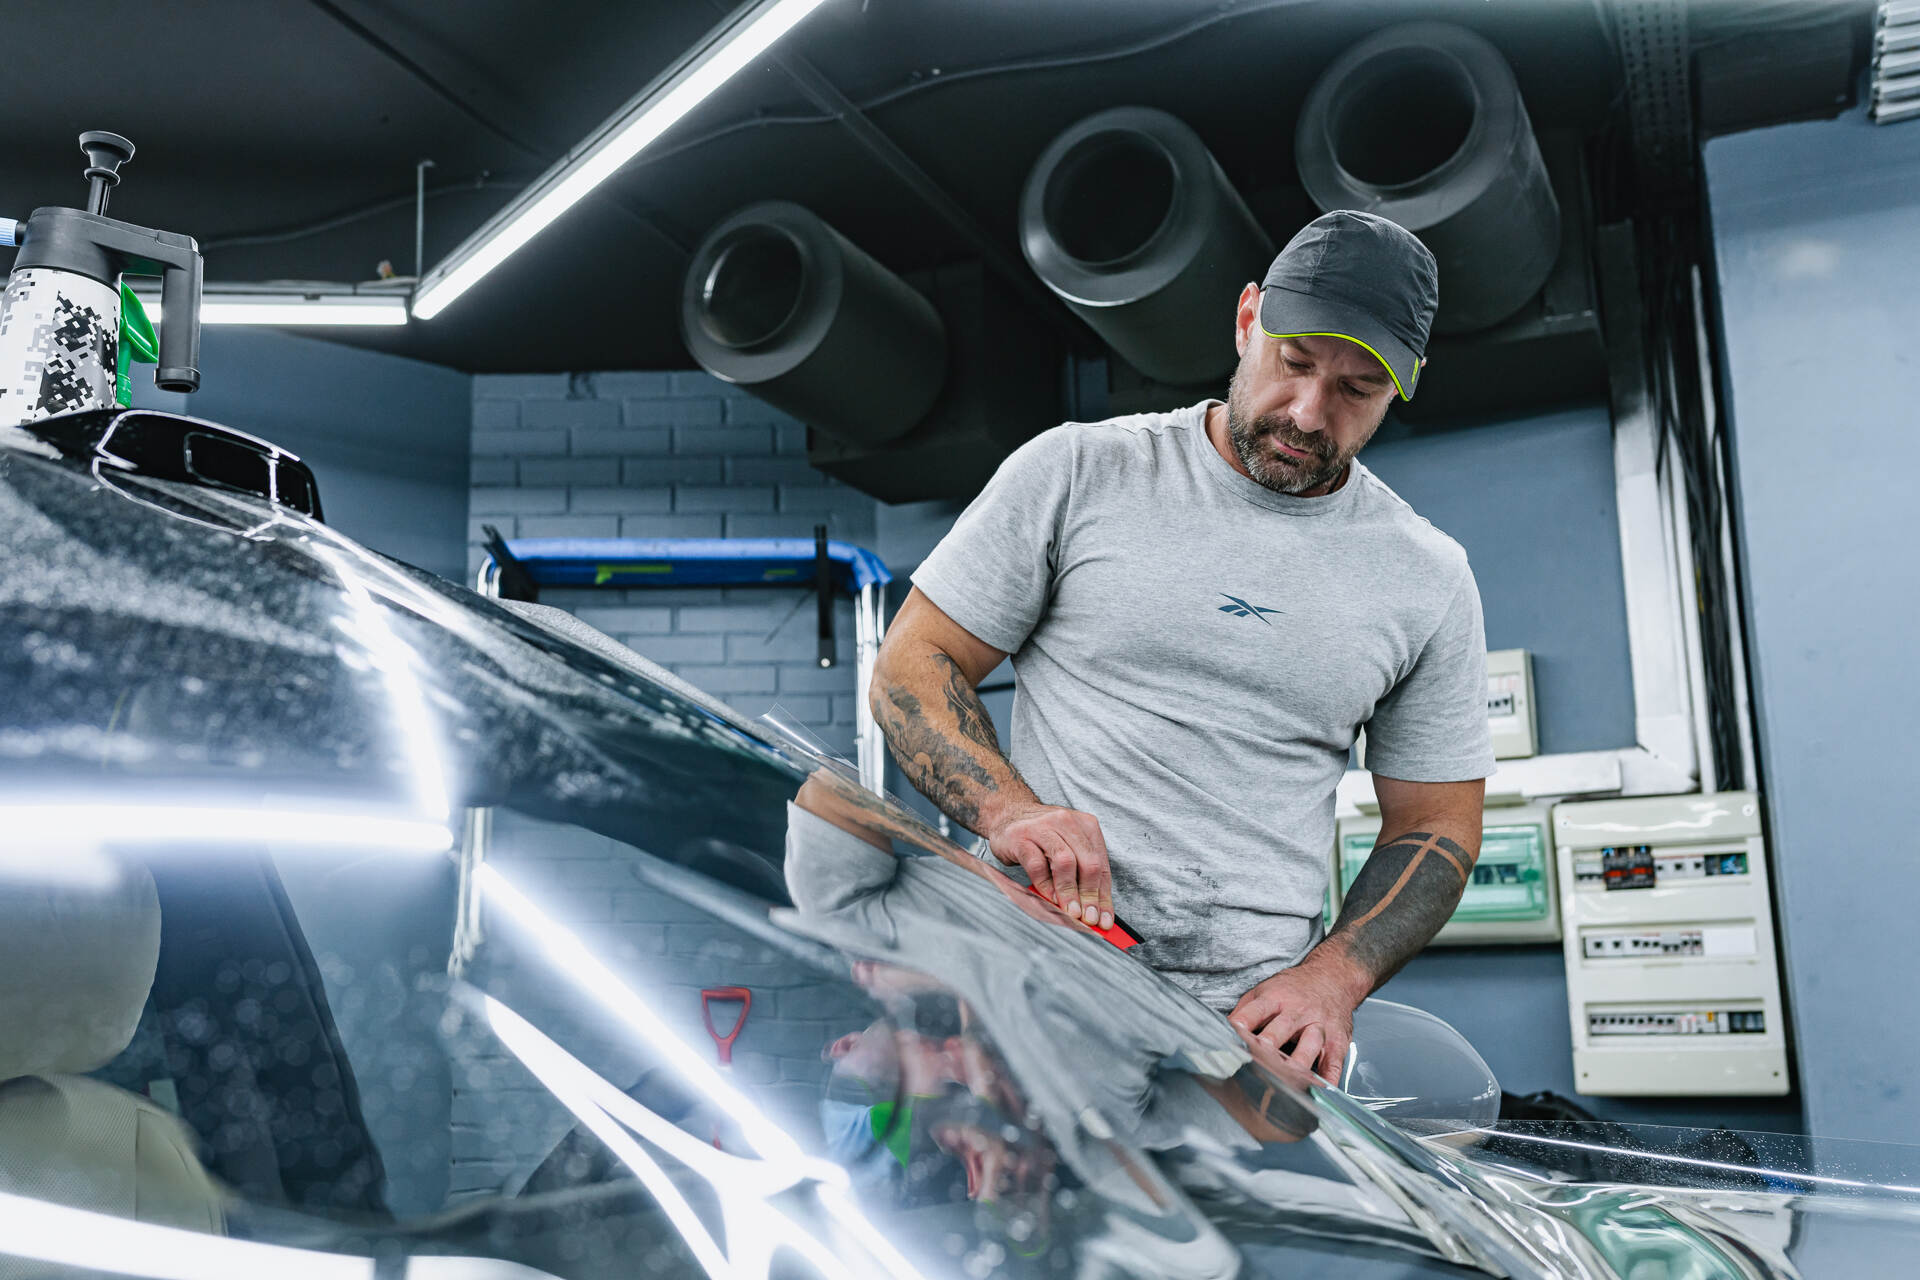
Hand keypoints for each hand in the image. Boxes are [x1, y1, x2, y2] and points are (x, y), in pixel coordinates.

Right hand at [984, 801, 1112, 930]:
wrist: (1009, 814)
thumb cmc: (1042, 837)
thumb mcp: (1068, 848)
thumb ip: (1081, 876)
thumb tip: (1094, 912)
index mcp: (1087, 826)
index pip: (1101, 866)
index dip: (1104, 896)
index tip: (1104, 920)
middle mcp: (1068, 822)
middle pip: (1088, 863)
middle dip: (1090, 896)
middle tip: (1088, 918)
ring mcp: (1043, 828)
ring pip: (1065, 862)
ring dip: (1069, 892)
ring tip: (1071, 912)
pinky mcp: (1020, 838)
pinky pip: (1037, 865)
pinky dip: (1045, 885)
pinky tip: (1049, 898)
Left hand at [1228, 954, 1370, 1085]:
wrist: (1332, 978)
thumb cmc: (1293, 989)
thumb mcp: (1266, 990)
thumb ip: (1245, 1010)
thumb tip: (1222, 1031)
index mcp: (1276, 998)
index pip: (1257, 1010)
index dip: (1244, 1022)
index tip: (1233, 1034)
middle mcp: (1298, 1012)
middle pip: (1283, 1027)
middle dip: (1271, 1042)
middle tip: (1258, 1059)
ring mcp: (1319, 1026)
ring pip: (1310, 1043)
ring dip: (1299, 1061)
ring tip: (1288, 1078)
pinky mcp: (1337, 1041)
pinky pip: (1334, 1061)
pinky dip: (1329, 1077)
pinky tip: (1321, 1090)